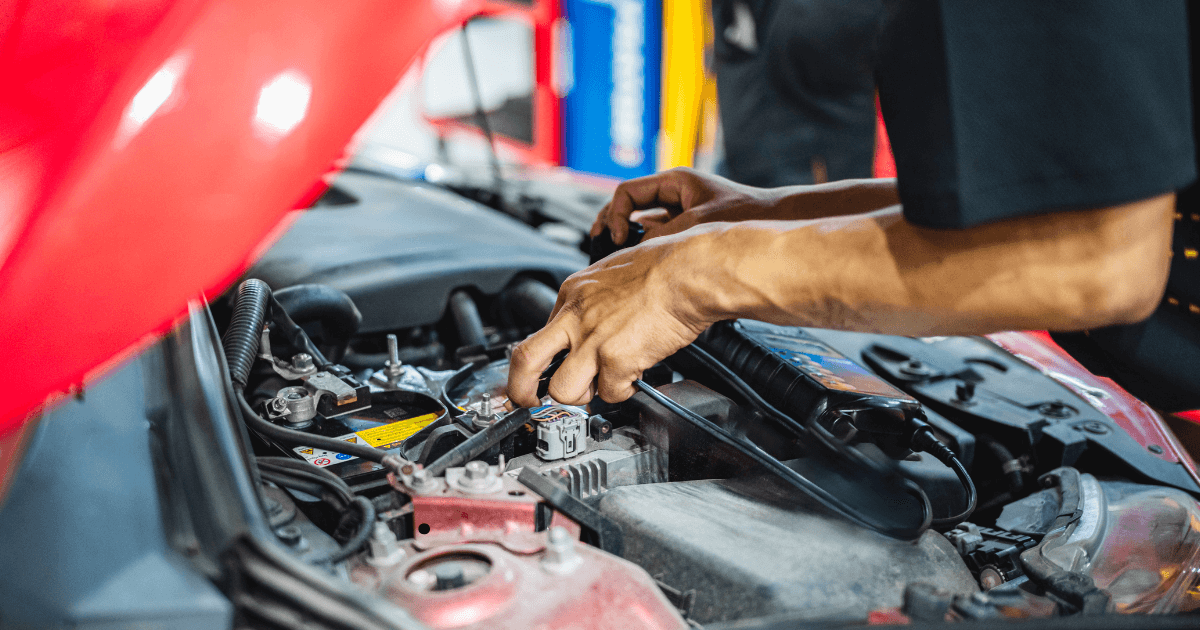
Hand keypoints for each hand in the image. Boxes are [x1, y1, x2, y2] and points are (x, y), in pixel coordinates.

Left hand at [506, 227, 727, 406]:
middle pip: (526, 361)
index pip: (541, 334)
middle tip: (528, 401)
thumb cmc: (665, 266)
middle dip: (521, 389)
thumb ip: (595, 301)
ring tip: (603, 384)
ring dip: (583, 395)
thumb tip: (594, 323)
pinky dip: (623, 392)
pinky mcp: (617, 360)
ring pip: (563, 390)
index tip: (549, 370)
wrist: (690, 270)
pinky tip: (634, 377)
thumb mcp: (612, 272)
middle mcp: (576, 317)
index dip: (548, 358)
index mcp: (573, 293)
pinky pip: (610, 394)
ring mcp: (594, 340)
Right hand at [590, 167, 775, 244]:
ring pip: (642, 223)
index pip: (627, 192)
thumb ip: (662, 236)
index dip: (614, 213)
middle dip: (611, 222)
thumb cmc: (745, 213)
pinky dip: (646, 248)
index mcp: (674, 181)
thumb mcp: (696, 224)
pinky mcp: (688, 230)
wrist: (775, 221)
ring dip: (628, 237)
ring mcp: (680, 212)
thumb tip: (633, 252)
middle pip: (629, 205)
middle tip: (599, 241)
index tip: (615, 236)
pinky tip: (640, 262)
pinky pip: (658, 237)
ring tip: (614, 254)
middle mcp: (674, 194)